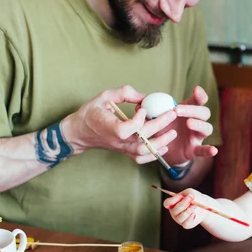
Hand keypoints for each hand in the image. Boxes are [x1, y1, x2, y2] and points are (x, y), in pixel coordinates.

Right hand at [63, 86, 177, 163]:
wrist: (79, 132)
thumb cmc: (91, 112)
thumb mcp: (104, 96)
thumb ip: (124, 93)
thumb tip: (145, 96)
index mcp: (109, 127)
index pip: (129, 128)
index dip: (139, 119)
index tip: (143, 108)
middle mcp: (117, 140)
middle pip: (142, 138)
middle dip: (160, 125)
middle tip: (172, 114)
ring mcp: (122, 148)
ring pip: (144, 151)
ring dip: (160, 142)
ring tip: (172, 133)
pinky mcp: (125, 152)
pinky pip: (141, 158)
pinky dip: (153, 155)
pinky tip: (164, 147)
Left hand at [145, 86, 217, 165]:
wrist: (162, 149)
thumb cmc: (160, 129)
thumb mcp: (155, 118)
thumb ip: (149, 111)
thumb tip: (139, 104)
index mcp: (187, 111)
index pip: (198, 100)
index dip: (200, 95)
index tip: (196, 89)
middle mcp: (195, 122)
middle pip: (204, 112)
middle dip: (193, 109)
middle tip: (177, 110)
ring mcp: (196, 136)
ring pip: (206, 128)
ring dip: (199, 124)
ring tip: (189, 123)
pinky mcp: (194, 149)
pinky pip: (203, 150)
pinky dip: (209, 150)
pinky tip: (213, 151)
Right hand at [163, 188, 209, 228]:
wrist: (203, 206)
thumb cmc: (194, 198)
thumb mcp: (191, 193)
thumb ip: (189, 194)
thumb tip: (190, 196)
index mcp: (172, 203)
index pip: (167, 203)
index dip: (173, 200)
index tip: (181, 196)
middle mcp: (174, 212)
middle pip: (175, 210)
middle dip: (182, 204)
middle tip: (190, 199)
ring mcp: (179, 219)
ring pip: (180, 218)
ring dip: (188, 211)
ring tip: (194, 206)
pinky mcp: (186, 224)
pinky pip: (186, 224)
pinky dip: (190, 218)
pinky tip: (194, 214)